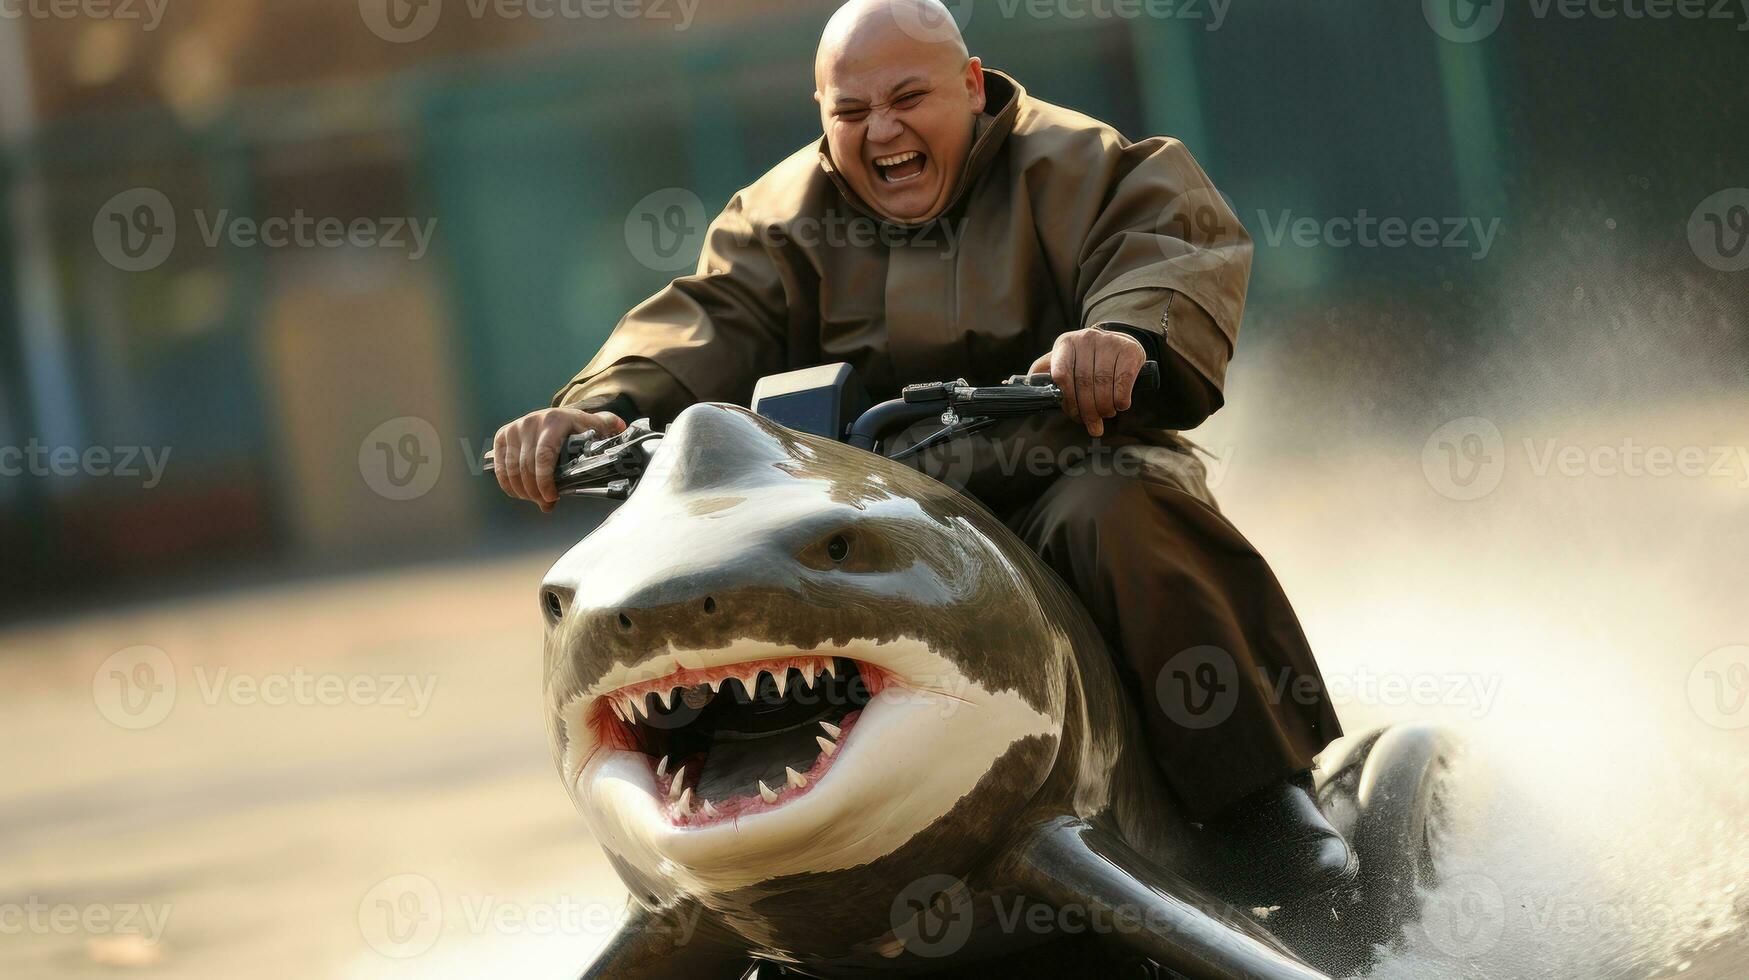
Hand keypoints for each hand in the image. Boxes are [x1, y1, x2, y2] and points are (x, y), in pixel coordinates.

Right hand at [493, 407, 625, 511]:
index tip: (551, 498)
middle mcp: (532, 421)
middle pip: (526, 466)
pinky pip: (499, 466)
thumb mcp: (595, 427)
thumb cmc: (578, 428)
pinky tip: (518, 493)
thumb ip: (608, 429)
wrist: (558, 415)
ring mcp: (515, 428)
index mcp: (556, 420)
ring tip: (535, 499)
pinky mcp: (503, 435)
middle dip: (535, 490)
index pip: (544, 456)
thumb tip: (622, 431)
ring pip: (511, 468)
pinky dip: (507, 483)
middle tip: (545, 503)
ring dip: (521, 490)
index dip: (545, 481)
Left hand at [1028, 328, 1146, 437]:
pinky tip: (1119, 405)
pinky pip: (1123, 382)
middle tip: (1092, 425)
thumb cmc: (1085, 358)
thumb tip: (1020, 386)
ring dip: (1104, 407)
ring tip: (1105, 415)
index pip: (1061, 375)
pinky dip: (1120, 399)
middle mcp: (1086, 339)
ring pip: (1103, 384)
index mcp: (1065, 344)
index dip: (1067, 400)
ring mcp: (1109, 342)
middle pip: (1084, 383)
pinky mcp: (1129, 350)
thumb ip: (1044, 373)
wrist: (1118, 340)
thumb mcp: (1062, 360)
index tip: (1073, 415)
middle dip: (1088, 410)